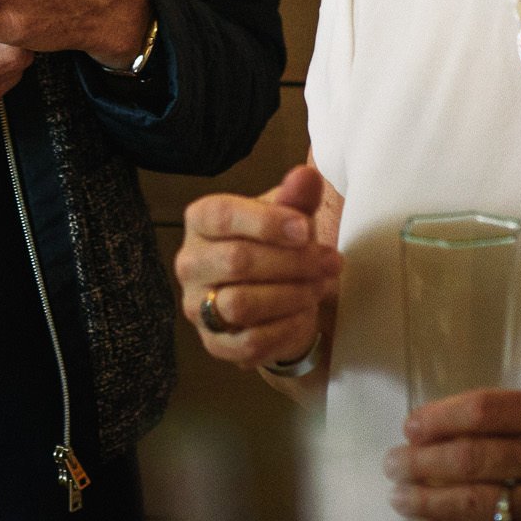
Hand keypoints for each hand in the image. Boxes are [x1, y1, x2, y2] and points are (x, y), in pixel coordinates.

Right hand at [173, 164, 341, 368]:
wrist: (276, 298)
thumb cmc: (276, 247)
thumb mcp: (289, 217)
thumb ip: (297, 197)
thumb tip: (306, 176)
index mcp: (200, 222)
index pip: (220, 215)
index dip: (266, 222)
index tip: (306, 228)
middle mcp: (189, 262)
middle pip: (236, 261)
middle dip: (292, 262)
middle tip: (330, 261)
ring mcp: (197, 305)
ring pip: (239, 303)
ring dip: (290, 296)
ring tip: (319, 287)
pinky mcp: (214, 343)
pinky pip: (247, 342)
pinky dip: (283, 330)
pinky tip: (304, 316)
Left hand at [386, 389, 520, 520]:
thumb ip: (515, 414)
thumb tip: (436, 426)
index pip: (485, 411)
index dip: (439, 418)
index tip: (410, 426)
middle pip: (474, 458)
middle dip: (422, 463)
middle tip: (393, 464)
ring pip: (480, 503)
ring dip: (431, 502)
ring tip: (401, 497)